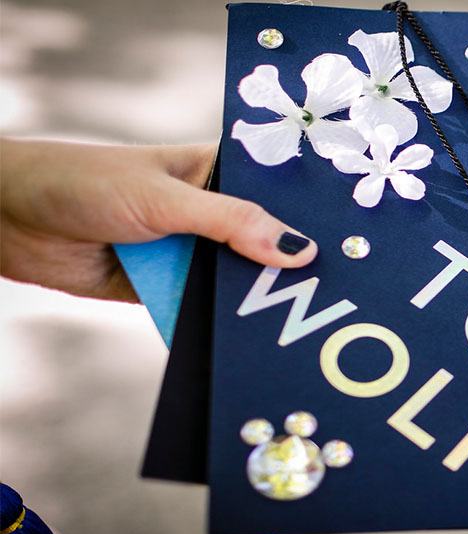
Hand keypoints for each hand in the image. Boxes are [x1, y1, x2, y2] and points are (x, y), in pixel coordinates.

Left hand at [1, 138, 317, 301]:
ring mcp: (188, 253)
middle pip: (263, 246)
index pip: (277, 194)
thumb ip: (231, 223)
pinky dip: (217, 324)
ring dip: (251, 300)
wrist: (7, 220)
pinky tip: (247, 340)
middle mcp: (209, 213)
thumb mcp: (165, 199)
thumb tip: (297, 250)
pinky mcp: (165, 289)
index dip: (308, 218)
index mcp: (217, 172)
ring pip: (235, 282)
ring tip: (295, 323)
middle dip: (285, 269)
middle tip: (328, 295)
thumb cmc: (79, 181)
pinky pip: (201, 311)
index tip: (348, 245)